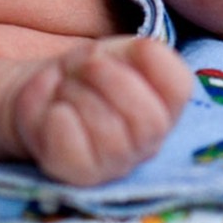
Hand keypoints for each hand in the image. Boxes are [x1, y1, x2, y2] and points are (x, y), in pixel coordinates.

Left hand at [13, 37, 191, 185]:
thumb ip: (138, 51)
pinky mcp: (79, 173)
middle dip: (109, 78)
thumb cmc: (87, 74)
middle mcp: (147, 141)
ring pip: (110, 135)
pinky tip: (56, 110)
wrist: (44, 95)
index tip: (130, 48)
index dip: (154, 61)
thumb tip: (146, 49)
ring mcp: (115, 163)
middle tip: (86, 65)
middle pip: (150, 120)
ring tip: (65, 87)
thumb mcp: (116, 51)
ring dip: (78, 95)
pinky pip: (76, 153)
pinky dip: (61, 122)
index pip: (178, 87)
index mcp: (164, 105)